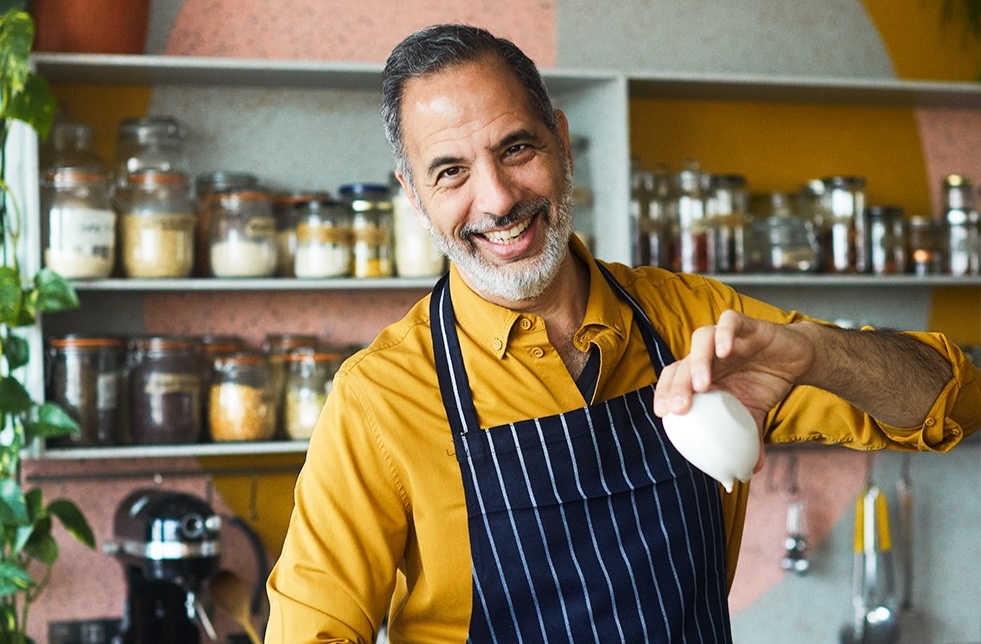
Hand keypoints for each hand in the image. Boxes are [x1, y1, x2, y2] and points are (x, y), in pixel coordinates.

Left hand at [652, 309, 814, 428]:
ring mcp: (724, 337)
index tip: (663, 414)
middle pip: (682, 363)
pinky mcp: (746, 324)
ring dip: (698, 361)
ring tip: (703, 385)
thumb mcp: (754, 415)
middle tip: (679, 408)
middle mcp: (707, 355)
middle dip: (677, 385)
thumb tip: (748, 473)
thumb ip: (747, 440)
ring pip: (700, 339)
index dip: (663, 393)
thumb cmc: (764, 384)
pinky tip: (725, 351)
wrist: (796, 360)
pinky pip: (730, 322)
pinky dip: (724, 333)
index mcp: (702, 375)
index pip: (672, 379)